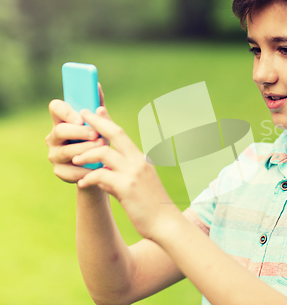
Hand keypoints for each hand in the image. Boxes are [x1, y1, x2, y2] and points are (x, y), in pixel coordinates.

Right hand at [46, 83, 106, 182]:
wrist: (100, 167)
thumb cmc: (99, 139)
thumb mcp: (101, 123)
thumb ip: (98, 106)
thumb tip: (97, 86)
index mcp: (63, 120)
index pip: (56, 108)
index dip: (66, 111)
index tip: (80, 118)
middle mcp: (54, 137)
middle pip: (60, 131)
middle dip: (79, 132)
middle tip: (96, 134)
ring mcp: (54, 154)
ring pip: (65, 151)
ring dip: (85, 150)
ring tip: (102, 148)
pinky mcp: (59, 171)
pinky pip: (71, 171)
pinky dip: (86, 169)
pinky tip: (98, 167)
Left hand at [73, 108, 173, 239]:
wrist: (165, 223)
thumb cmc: (152, 207)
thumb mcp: (138, 186)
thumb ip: (121, 175)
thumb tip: (103, 174)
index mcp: (141, 159)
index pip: (122, 134)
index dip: (108, 121)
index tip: (96, 110)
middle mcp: (138, 161)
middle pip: (116, 133)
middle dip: (96, 123)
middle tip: (80, 115)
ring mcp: (133, 173)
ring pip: (104, 152)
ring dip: (86, 154)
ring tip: (74, 160)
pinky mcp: (127, 187)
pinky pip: (101, 175)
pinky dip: (88, 178)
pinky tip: (82, 184)